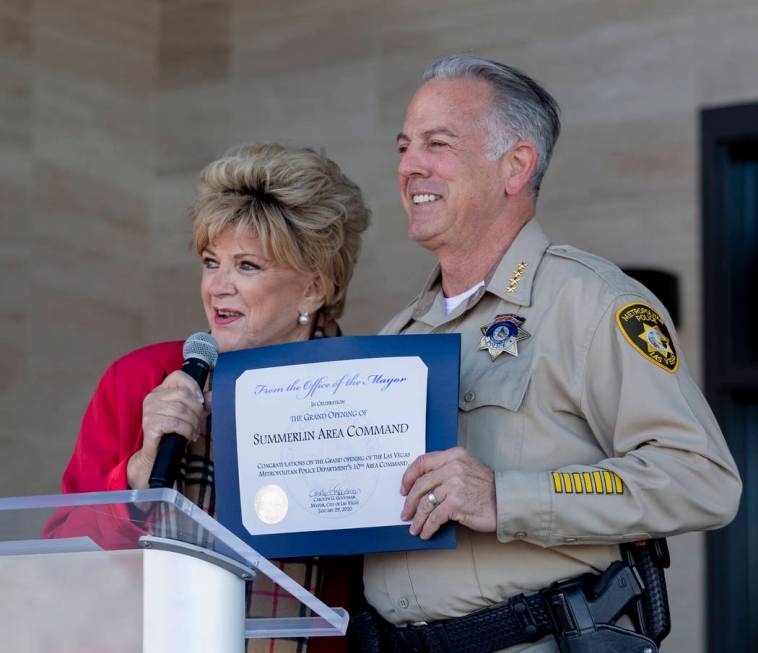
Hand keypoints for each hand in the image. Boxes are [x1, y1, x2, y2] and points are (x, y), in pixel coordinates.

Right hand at [127, 371, 208, 488]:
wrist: (157, 454)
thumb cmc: (172, 432)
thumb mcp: (189, 415)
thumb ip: (201, 404)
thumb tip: (213, 396)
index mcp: (160, 391)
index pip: (177, 376)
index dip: (193, 386)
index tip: (201, 401)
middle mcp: (152, 398)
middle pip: (183, 394)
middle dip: (197, 409)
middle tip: (199, 421)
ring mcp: (149, 411)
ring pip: (180, 409)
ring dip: (193, 422)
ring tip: (195, 430)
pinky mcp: (150, 425)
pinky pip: (175, 423)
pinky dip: (187, 430)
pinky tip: (189, 435)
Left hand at [400, 446, 496, 538]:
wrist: (506, 502)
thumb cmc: (487, 489)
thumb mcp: (467, 469)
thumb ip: (447, 470)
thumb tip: (422, 487)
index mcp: (453, 456)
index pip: (422, 462)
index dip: (408, 477)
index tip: (403, 489)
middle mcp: (452, 467)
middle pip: (420, 485)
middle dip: (409, 502)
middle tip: (405, 514)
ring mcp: (454, 484)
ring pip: (425, 503)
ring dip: (417, 519)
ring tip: (414, 528)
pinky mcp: (456, 503)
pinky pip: (434, 517)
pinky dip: (427, 527)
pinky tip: (426, 533)